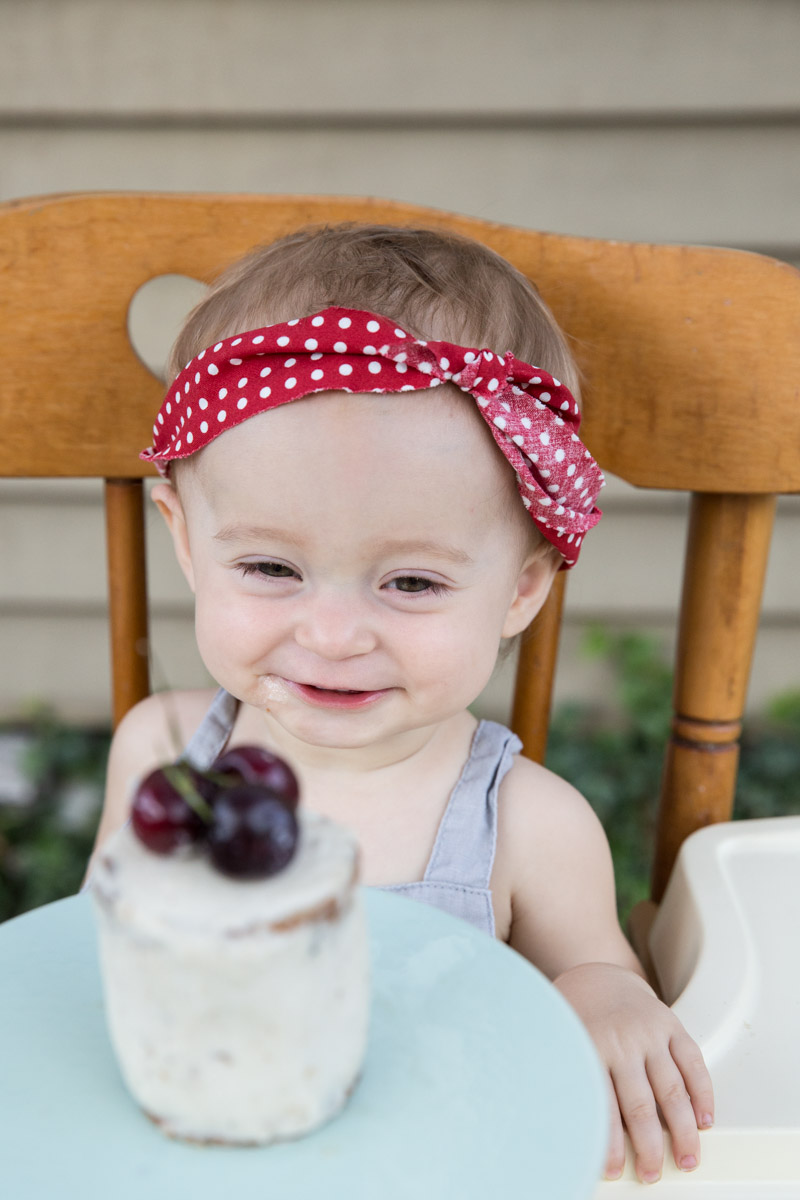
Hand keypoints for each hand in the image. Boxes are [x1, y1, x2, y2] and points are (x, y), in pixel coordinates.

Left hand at [554, 962, 713, 1183]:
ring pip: (672, 1090)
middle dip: (649, 1147)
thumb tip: (551, 1127)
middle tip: (651, 1173)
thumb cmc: (577, 1020)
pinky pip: (693, 1064)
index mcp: (590, 1047)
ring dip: (682, 1130)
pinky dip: (703, 1095)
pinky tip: (703, 1121)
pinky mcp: (672, 1025)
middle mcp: (622, 1040)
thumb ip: (564, 1078)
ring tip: (685, 1159)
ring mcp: (650, 1033)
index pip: (601, 1106)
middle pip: (640, 1105)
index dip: (608, 1143)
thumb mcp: (562, 1044)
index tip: (611, 1169)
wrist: (598, 977)